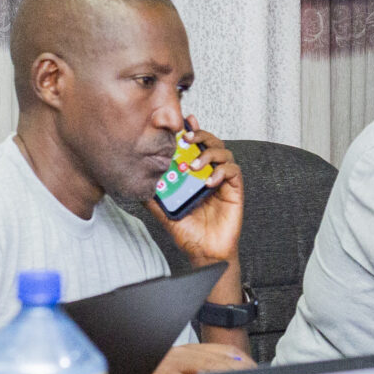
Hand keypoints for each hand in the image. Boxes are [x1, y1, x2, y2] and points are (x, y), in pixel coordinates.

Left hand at [154, 120, 243, 266]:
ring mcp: (224, 181)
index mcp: (196, 174)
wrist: (204, 252)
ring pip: (225, 153)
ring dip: (209, 154)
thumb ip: (155, 198)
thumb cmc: (189, 233)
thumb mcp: (165, 213)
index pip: (196, 146)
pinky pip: (233, 172)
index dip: (193, 130)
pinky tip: (209, 181)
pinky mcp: (235, 190)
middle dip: (201, 135)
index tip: (185, 121)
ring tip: (195, 166)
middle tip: (188, 138)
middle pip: (212, 143)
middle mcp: (211, 174)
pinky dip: (221, 172)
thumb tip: (138, 184)